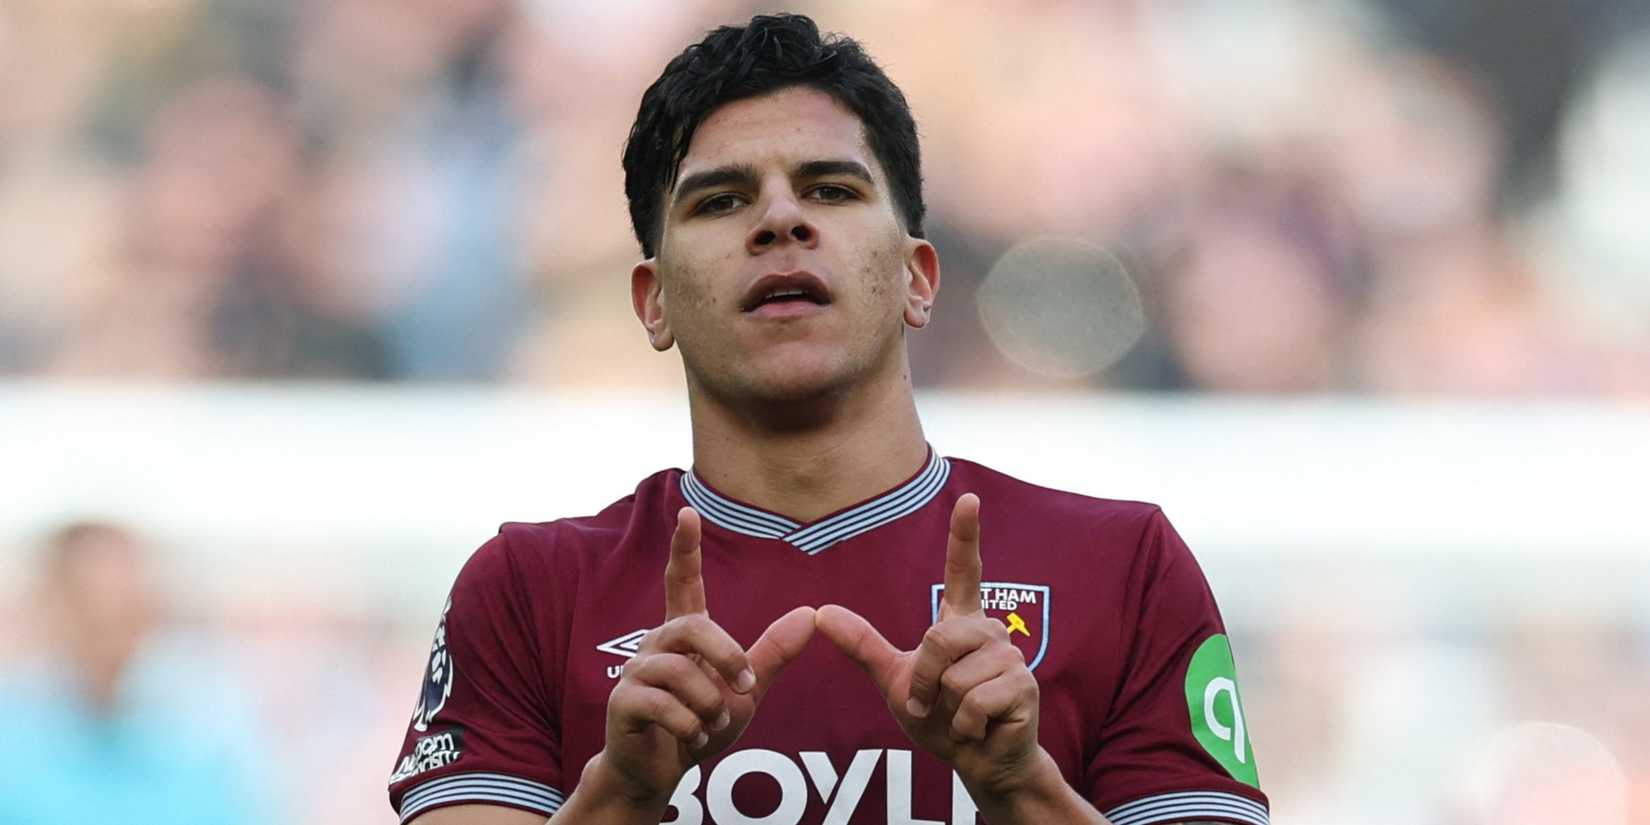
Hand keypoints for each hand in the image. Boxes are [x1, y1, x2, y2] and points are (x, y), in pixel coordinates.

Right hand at [596, 507, 814, 808]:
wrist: (661, 771)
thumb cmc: (700, 723)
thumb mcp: (745, 690)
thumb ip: (773, 652)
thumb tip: (811, 612)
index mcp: (683, 634)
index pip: (682, 581)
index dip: (685, 548)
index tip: (688, 512)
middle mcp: (655, 643)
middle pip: (695, 626)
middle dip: (727, 657)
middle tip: (742, 688)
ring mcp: (635, 672)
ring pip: (682, 673)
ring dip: (710, 706)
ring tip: (709, 725)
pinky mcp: (623, 702)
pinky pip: (666, 707)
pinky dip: (690, 728)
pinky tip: (691, 738)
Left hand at [816, 494, 1044, 796]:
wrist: (977, 762)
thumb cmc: (939, 717)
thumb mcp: (894, 680)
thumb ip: (862, 645)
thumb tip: (819, 613)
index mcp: (960, 621)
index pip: (964, 570)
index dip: (965, 534)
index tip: (969, 498)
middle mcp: (989, 631)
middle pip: (938, 637)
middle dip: (924, 681)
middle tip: (932, 703)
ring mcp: (1011, 658)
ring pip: (955, 675)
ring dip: (944, 707)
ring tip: (960, 716)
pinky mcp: (1024, 687)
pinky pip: (974, 701)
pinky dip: (963, 725)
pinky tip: (978, 728)